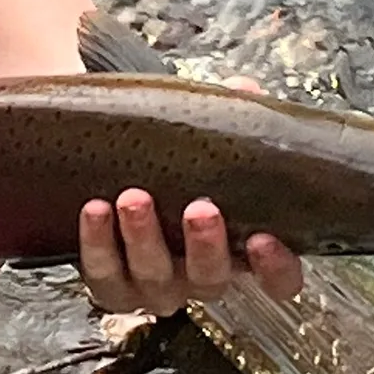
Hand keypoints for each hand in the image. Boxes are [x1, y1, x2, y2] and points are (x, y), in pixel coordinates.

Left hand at [69, 75, 302, 314]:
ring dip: (144, 239)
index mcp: (237, 249)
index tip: (265, 239)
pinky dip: (97, 242)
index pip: (277, 281)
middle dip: (205, 247)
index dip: (276, 268)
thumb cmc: (169, 164)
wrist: (103, 169)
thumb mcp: (201, 139)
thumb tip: (242, 90)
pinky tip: (95, 209)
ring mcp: (152, 283)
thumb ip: (226, 117)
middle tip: (199, 209)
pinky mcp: (108, 284)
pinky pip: (102, 274)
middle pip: (210, 279)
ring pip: (153, 277)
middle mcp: (197, 275)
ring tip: (133, 197)